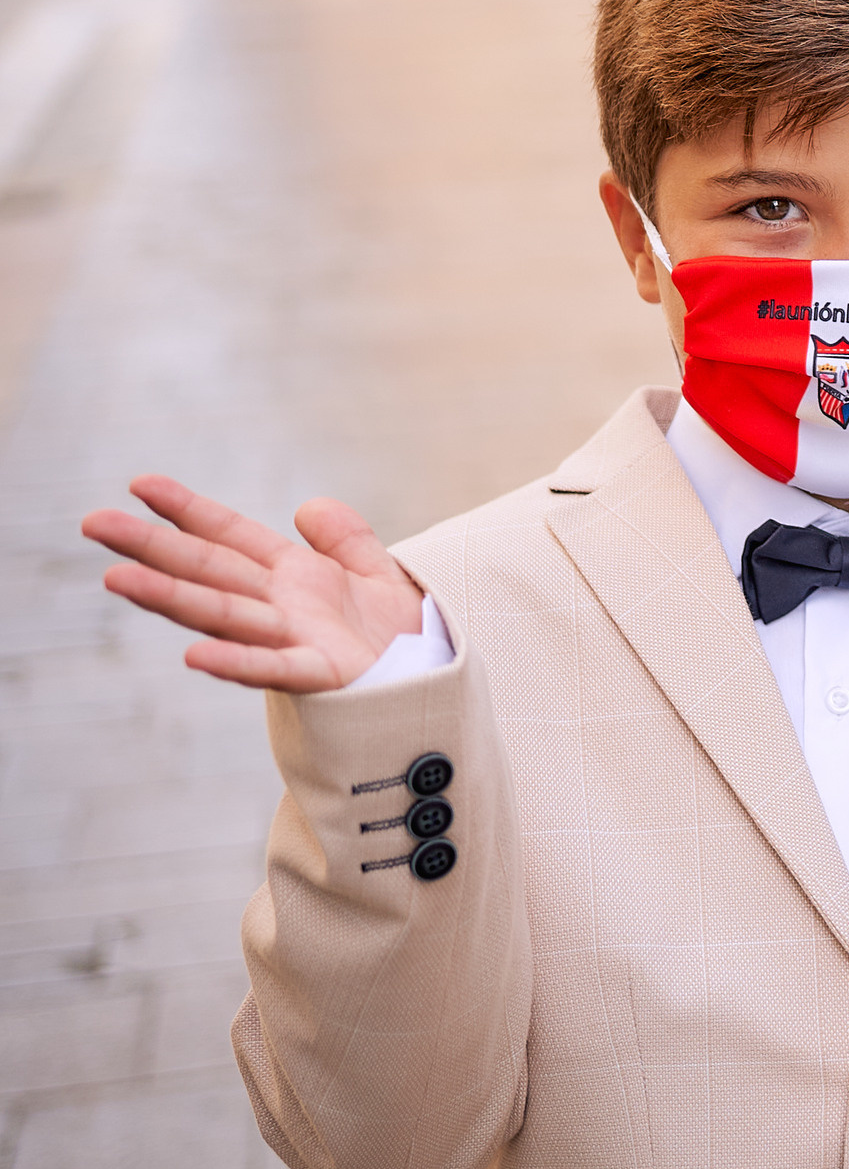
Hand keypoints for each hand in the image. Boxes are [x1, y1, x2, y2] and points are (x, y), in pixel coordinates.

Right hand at [80, 476, 423, 691]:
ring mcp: (295, 639)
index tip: (139, 484)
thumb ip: (346, 539)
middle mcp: (282, 606)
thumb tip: (309, 507)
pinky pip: (274, 668)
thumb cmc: (401, 638)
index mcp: (294, 577)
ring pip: (224, 614)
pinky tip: (192, 656)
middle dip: (152, 548)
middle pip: (209, 570)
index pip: (230, 536)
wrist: (435, 683)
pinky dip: (236, 662)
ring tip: (117, 580)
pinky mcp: (322, 675)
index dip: (188, 511)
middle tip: (92, 523)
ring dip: (171, 598)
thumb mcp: (379, 572)